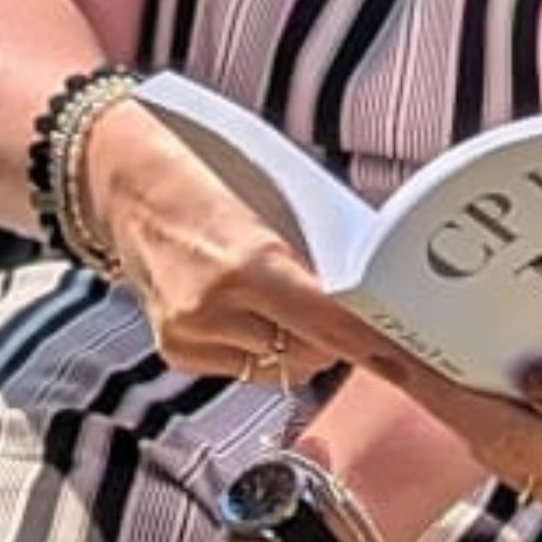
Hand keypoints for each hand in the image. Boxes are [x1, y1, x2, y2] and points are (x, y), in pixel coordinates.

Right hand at [76, 116, 366, 392]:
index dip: (382, 347)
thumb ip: (319, 257)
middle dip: (338, 337)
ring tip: (281, 299)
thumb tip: (374, 300)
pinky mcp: (175, 350)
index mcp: (248, 261)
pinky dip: (260, 346)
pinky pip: (247, 367)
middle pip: (315, 354)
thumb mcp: (275, 203)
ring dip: (300, 343)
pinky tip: (242, 310)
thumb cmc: (209, 174)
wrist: (122, 180)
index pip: (336, 322)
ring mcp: (190, 334)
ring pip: (283, 366)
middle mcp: (214, 307)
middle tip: (344, 309)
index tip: (419, 366)